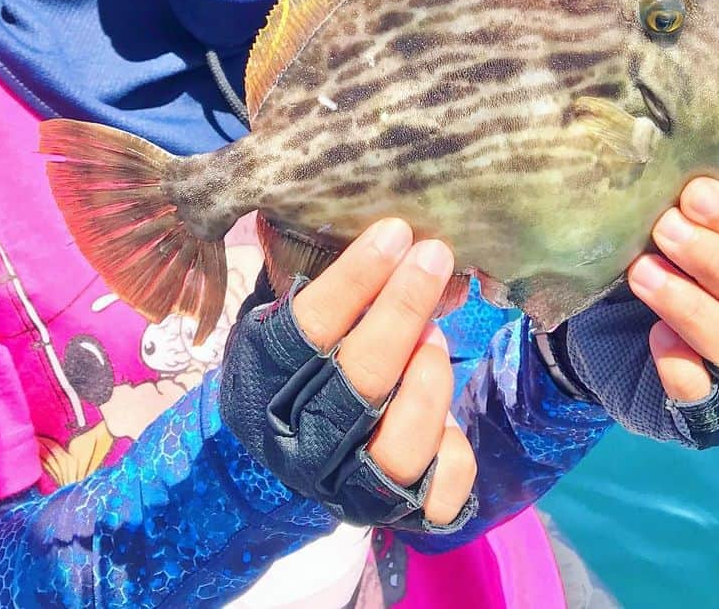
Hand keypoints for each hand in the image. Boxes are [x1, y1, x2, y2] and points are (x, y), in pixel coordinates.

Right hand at [291, 219, 475, 525]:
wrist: (271, 472)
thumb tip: (340, 204)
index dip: (355, 278)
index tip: (395, 232)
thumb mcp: (276, 320)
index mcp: (264, 385)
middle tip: (434, 255)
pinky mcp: (397, 514)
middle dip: (403, 308)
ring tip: (435, 334)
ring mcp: (351, 487)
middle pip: (361, 379)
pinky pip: (440, 492)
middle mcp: (304, 445)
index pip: (308, 329)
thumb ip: (306, 278)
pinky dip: (454, 449)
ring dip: (427, 379)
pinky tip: (449, 414)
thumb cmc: (289, 369)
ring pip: (399, 444)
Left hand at [629, 177, 718, 404]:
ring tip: (643, 275)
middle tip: (664, 229)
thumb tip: (652, 175)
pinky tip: (658, 340)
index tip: (691, 194)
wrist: (603, 339)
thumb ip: (668, 214)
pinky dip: (684, 369)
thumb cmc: (643, 268)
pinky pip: (707, 398)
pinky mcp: (712, 413)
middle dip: (711, 258)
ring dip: (692, 308)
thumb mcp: (653, 238)